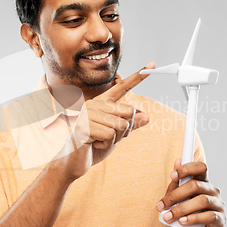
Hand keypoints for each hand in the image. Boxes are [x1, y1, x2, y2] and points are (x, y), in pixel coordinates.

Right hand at [56, 62, 154, 180]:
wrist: (74, 162)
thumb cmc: (95, 145)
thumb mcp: (117, 135)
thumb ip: (130, 125)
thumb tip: (147, 116)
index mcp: (103, 102)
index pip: (123, 87)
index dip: (138, 76)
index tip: (152, 64)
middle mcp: (94, 103)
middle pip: (129, 111)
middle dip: (125, 130)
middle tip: (109, 136)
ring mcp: (87, 114)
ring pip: (121, 125)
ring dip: (115, 139)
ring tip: (99, 140)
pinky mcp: (84, 126)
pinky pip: (110, 135)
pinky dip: (106, 144)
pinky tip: (94, 143)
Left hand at [156, 158, 225, 226]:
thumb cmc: (182, 215)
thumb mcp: (175, 200)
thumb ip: (176, 184)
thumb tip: (177, 161)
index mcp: (202, 182)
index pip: (200, 168)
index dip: (187, 168)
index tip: (172, 175)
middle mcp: (213, 191)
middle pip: (196, 185)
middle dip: (175, 195)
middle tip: (161, 206)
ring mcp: (218, 205)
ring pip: (202, 200)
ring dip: (181, 209)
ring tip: (168, 216)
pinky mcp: (220, 220)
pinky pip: (208, 216)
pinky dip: (192, 218)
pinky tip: (182, 222)